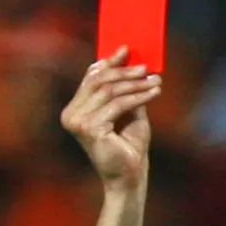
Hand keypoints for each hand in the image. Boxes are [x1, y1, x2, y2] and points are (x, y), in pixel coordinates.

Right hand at [61, 47, 161, 191]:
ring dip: (136, 84)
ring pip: (109, 90)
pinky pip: (118, 104)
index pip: (91, 78)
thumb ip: (124, 88)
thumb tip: (131, 60)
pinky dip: (138, 96)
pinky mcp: (89, 129)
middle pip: (99, 80)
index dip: (109, 62)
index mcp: (74, 109)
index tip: (127, 50)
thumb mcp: (127, 110)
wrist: (130, 175)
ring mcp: (77, 122)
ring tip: (155, 81)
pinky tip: (154, 93)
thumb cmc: (128, 144)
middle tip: (146, 68)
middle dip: (125, 71)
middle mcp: (70, 114)